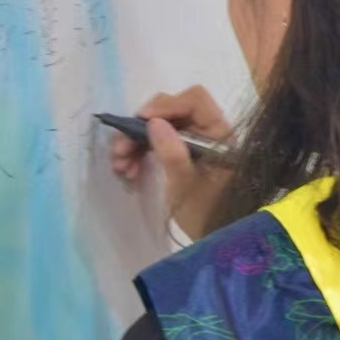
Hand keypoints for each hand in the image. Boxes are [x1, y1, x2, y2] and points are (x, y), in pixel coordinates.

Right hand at [111, 86, 234, 239]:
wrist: (215, 238)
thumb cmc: (208, 214)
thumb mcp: (187, 186)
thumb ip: (173, 153)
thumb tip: (154, 122)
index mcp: (220, 134)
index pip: (195, 101)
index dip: (167, 105)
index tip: (141, 120)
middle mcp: (208, 132)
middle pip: (172, 111)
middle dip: (142, 127)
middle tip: (120, 150)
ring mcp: (193, 142)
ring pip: (159, 127)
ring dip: (135, 142)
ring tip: (120, 166)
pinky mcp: (181, 154)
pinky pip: (157, 143)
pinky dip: (139, 152)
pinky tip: (126, 171)